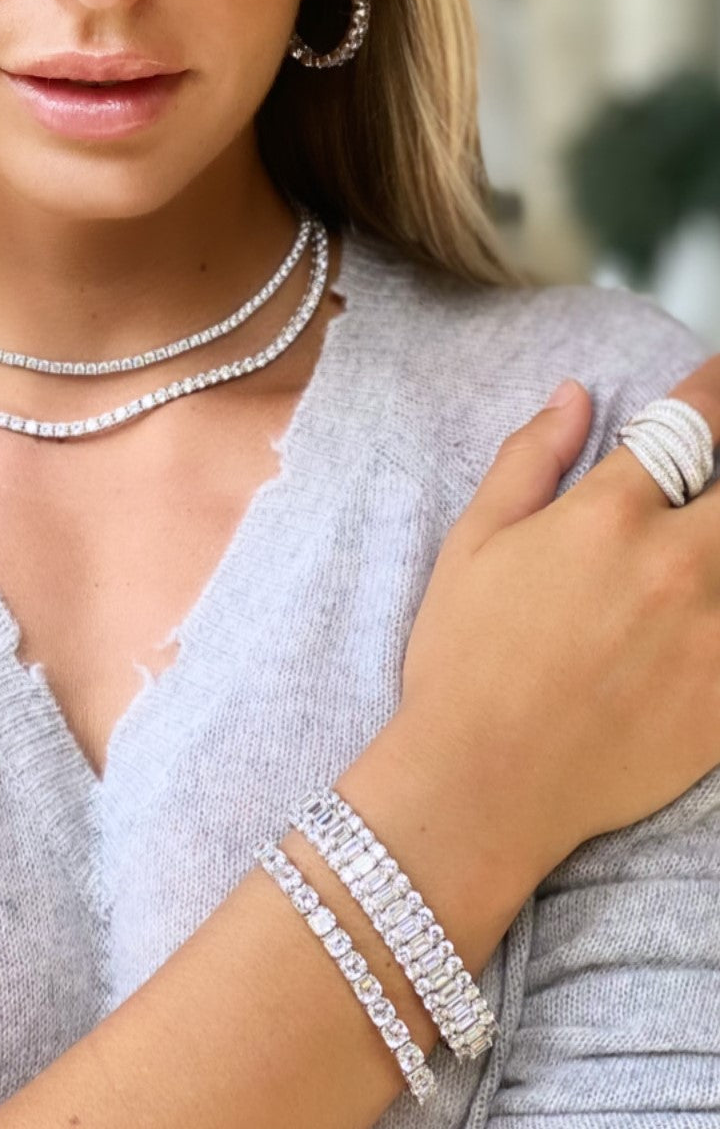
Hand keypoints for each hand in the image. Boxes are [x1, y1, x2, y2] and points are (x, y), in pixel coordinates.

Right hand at [390, 359, 719, 877]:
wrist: (484, 781)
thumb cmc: (465, 660)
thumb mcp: (472, 546)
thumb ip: (527, 461)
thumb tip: (572, 396)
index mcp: (608, 517)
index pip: (692, 421)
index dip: (715, 387)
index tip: (718, 377)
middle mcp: (679, 563)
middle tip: (716, 473)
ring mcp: (718, 634)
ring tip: (699, 551)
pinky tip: (704, 615)